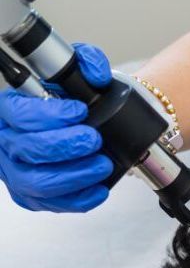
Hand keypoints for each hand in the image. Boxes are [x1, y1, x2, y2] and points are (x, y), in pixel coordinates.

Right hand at [0, 43, 113, 211]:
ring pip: (38, 182)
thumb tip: (96, 73)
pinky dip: (80, 199)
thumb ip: (88, 62)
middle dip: (66, 146)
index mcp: (9, 110)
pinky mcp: (33, 197)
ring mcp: (17, 173)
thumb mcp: (77, 73)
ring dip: (75, 175)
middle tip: (94, 140)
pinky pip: (53, 204)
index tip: (79, 111)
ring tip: (102, 164)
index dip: (50, 115)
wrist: (79, 127)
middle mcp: (7, 143)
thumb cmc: (71, 101)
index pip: (20, 114)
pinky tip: (100, 188)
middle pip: (29, 149)